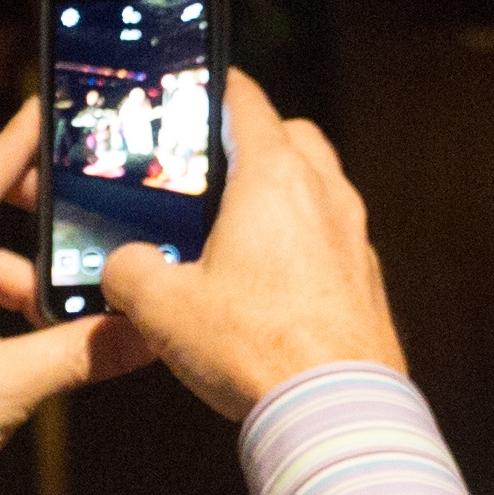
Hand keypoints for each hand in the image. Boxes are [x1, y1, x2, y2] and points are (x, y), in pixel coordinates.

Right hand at [99, 73, 407, 423]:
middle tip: (214, 167)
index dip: (217, 86)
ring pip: (319, 186)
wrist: (337, 409)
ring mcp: (354, 235)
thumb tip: (125, 268)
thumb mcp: (163, 309)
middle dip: (256, 140)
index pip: (247, 101)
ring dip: (284, 193)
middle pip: (293, 136)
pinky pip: (334, 238)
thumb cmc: (254, 348)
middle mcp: (324, 193)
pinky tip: (272, 281)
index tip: (197, 85)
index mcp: (275, 177)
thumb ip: (130, 273)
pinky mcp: (368, 278)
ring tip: (237, 229)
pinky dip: (305, 242)